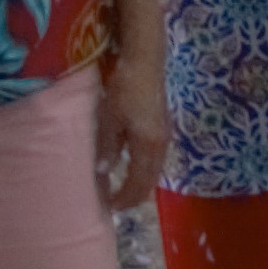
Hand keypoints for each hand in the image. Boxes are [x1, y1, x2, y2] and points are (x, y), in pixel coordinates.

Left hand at [94, 49, 171, 208]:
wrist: (145, 60)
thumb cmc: (125, 88)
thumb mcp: (110, 117)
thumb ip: (108, 146)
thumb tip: (103, 173)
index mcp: (148, 144)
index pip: (139, 182)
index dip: (126, 197)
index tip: (110, 208)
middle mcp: (161, 143)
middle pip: (151, 179)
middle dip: (136, 194)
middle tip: (117, 204)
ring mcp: (163, 134)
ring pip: (154, 168)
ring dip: (140, 182)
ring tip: (123, 189)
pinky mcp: (161, 125)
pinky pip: (154, 157)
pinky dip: (143, 168)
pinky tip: (130, 165)